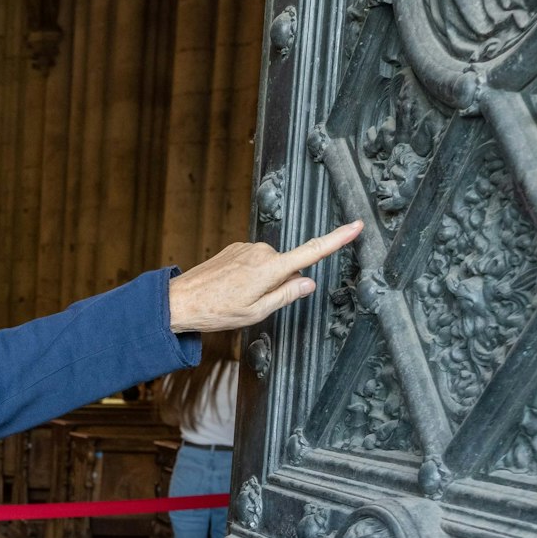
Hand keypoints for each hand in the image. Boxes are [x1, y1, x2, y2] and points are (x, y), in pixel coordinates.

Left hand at [168, 220, 362, 332]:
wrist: (180, 301)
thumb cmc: (216, 310)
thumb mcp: (257, 312)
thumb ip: (287, 295)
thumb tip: (308, 283)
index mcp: (270, 268)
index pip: (312, 252)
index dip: (337, 239)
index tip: (356, 225)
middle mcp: (261, 252)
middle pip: (286, 267)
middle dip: (279, 284)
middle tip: (253, 303)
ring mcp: (246, 248)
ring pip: (269, 266)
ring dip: (261, 281)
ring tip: (236, 297)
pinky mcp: (235, 248)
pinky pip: (253, 262)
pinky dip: (249, 275)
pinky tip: (230, 288)